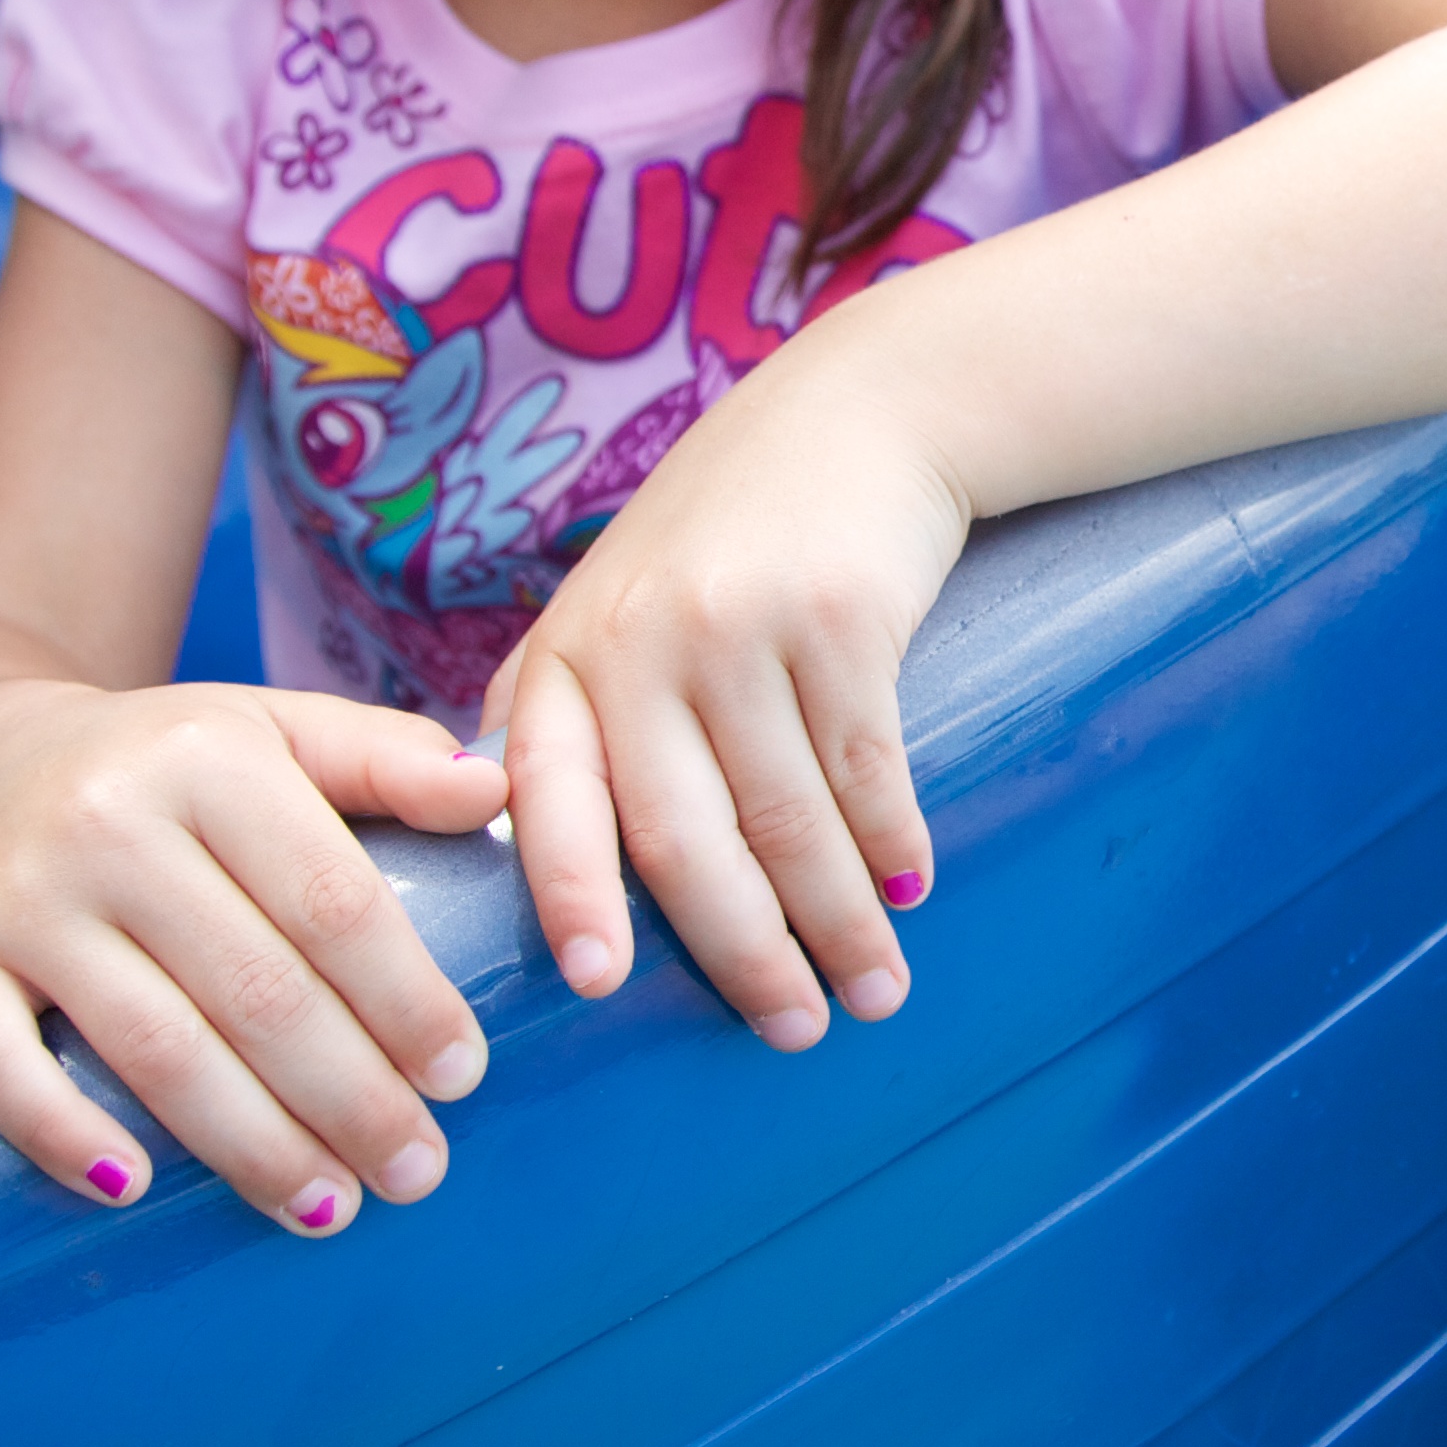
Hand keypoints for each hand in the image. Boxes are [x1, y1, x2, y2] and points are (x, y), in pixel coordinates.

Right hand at [0, 677, 511, 1229]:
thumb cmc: (159, 766)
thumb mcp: (271, 731)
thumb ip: (383, 760)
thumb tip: (493, 797)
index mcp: (208, 757)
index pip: (332, 900)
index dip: (406, 1000)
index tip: (461, 1079)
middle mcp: (106, 820)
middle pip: (255, 989)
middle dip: (350, 1097)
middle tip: (416, 1172)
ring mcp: (15, 894)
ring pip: (152, 1044)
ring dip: (249, 1144)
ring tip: (326, 1209)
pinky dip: (61, 1135)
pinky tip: (135, 1192)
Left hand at [483, 337, 967, 1055]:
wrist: (856, 414)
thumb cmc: (726, 541)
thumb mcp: (618, 609)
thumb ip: (579, 724)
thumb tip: (537, 872)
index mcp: (567, 655)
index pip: (548, 798)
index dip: (570, 896)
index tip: (600, 987)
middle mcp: (637, 639)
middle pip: (684, 838)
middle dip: (744, 954)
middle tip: (792, 1032)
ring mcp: (740, 624)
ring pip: (788, 820)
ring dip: (840, 923)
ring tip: (873, 991)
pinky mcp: (842, 615)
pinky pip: (867, 769)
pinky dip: (892, 846)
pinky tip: (909, 892)